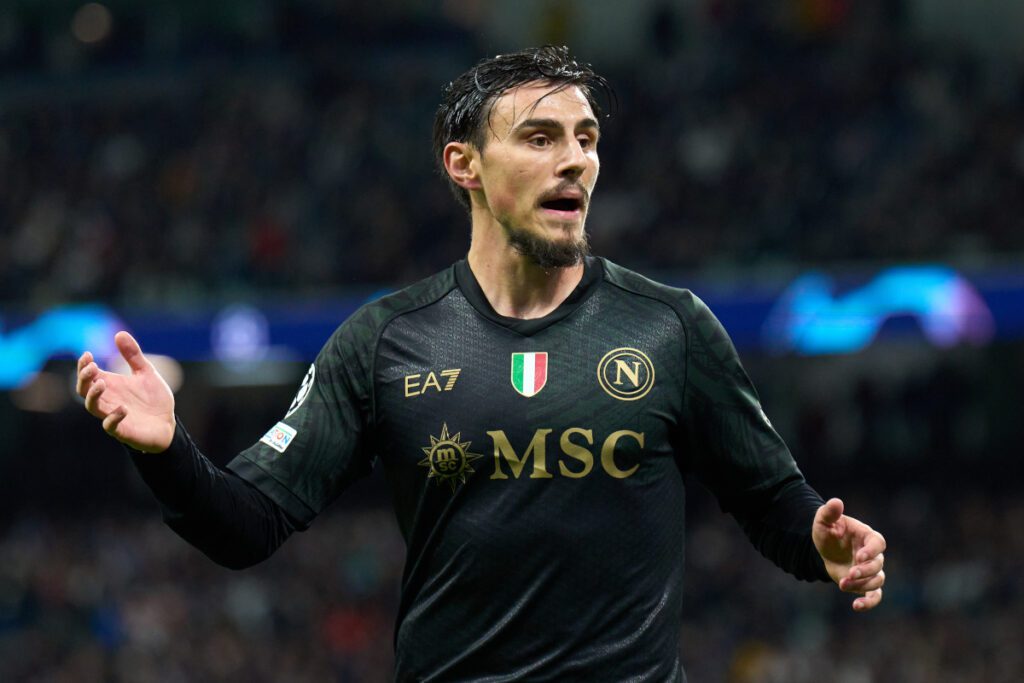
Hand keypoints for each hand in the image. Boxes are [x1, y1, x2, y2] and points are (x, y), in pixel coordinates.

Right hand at [76, 331, 175, 452]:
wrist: (168, 424)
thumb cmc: (153, 399)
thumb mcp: (146, 373)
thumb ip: (133, 356)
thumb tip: (119, 333)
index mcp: (110, 385)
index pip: (88, 375)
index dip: (83, 366)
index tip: (88, 354)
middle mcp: (107, 400)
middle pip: (83, 390)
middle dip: (84, 378)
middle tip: (92, 367)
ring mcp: (112, 415)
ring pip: (92, 407)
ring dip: (93, 395)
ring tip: (102, 383)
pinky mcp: (122, 430)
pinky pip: (110, 426)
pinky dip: (113, 417)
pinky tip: (123, 408)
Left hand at [812, 498, 885, 611]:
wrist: (824, 549)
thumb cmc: (827, 532)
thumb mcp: (823, 521)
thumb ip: (830, 512)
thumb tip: (836, 502)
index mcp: (867, 536)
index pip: (879, 543)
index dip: (872, 551)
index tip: (860, 556)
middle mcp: (873, 554)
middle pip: (878, 564)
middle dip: (865, 571)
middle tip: (850, 574)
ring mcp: (870, 570)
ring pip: (878, 580)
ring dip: (863, 585)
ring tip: (843, 584)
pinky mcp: (864, 583)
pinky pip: (875, 595)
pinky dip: (869, 602)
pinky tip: (856, 606)